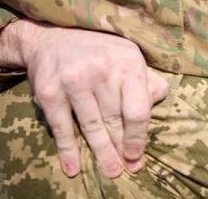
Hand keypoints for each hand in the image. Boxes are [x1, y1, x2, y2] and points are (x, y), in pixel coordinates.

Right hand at [0, 20, 168, 178]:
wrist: (51, 35)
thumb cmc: (99, 50)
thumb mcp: (128, 54)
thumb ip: (146, 79)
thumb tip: (157, 101)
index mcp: (127, 63)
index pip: (137, 110)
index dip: (138, 137)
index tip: (136, 154)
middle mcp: (101, 71)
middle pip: (115, 121)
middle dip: (120, 148)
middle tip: (125, 169)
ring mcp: (74, 81)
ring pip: (91, 127)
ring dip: (101, 152)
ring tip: (110, 171)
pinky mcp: (50, 92)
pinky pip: (62, 127)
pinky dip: (68, 150)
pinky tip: (73, 166)